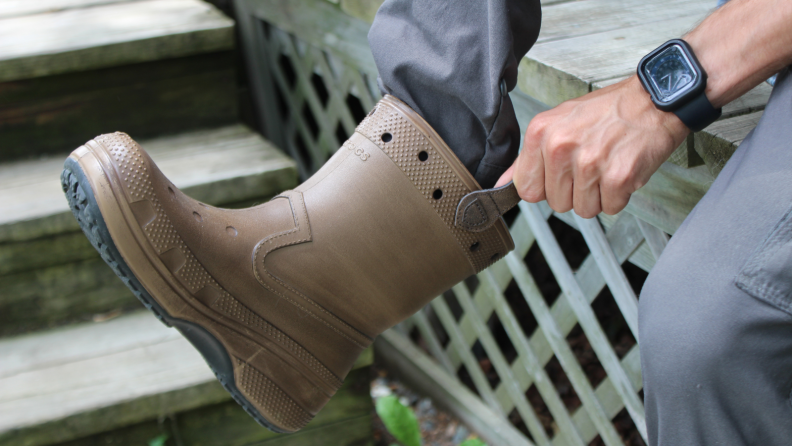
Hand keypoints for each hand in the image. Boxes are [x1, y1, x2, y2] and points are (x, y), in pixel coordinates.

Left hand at [496, 76, 688, 217]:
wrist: (654, 100)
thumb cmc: (607, 112)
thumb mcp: (559, 122)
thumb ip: (529, 157)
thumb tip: (501, 185)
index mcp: (542, 133)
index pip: (527, 189)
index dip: (545, 188)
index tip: (560, 176)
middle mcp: (561, 147)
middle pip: (556, 203)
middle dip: (575, 192)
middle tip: (591, 165)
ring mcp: (590, 163)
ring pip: (583, 210)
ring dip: (598, 196)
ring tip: (607, 166)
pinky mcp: (618, 177)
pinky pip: (610, 208)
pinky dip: (620, 196)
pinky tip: (622, 170)